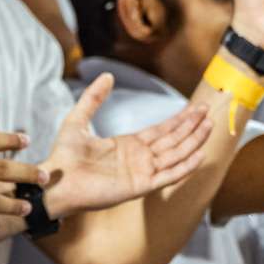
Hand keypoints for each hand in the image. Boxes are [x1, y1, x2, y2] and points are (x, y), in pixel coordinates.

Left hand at [40, 74, 210, 216]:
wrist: (55, 181)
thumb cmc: (64, 156)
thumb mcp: (78, 120)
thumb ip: (93, 98)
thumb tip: (108, 76)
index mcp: (128, 146)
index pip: (161, 131)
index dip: (179, 120)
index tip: (195, 108)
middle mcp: (138, 160)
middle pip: (173, 141)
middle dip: (191, 127)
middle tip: (209, 111)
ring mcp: (141, 173)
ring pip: (175, 155)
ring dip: (192, 142)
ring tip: (209, 126)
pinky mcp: (139, 187)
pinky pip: (167, 176)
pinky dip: (184, 167)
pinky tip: (198, 155)